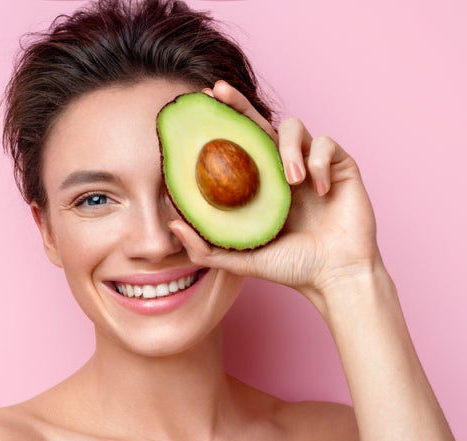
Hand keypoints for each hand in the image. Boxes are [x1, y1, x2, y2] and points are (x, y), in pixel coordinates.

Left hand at [168, 81, 382, 305]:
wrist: (334, 276)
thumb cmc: (289, 267)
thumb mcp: (239, 259)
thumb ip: (205, 247)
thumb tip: (172, 224)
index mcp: (259, 184)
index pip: (237, 144)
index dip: (220, 122)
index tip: (199, 104)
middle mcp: (282, 168)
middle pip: (259, 122)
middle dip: (238, 104)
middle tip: (219, 92)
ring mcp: (311, 164)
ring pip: (294, 127)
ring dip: (287, 148)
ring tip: (290, 180)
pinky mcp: (339, 166)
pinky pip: (326, 144)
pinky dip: (319, 162)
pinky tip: (318, 190)